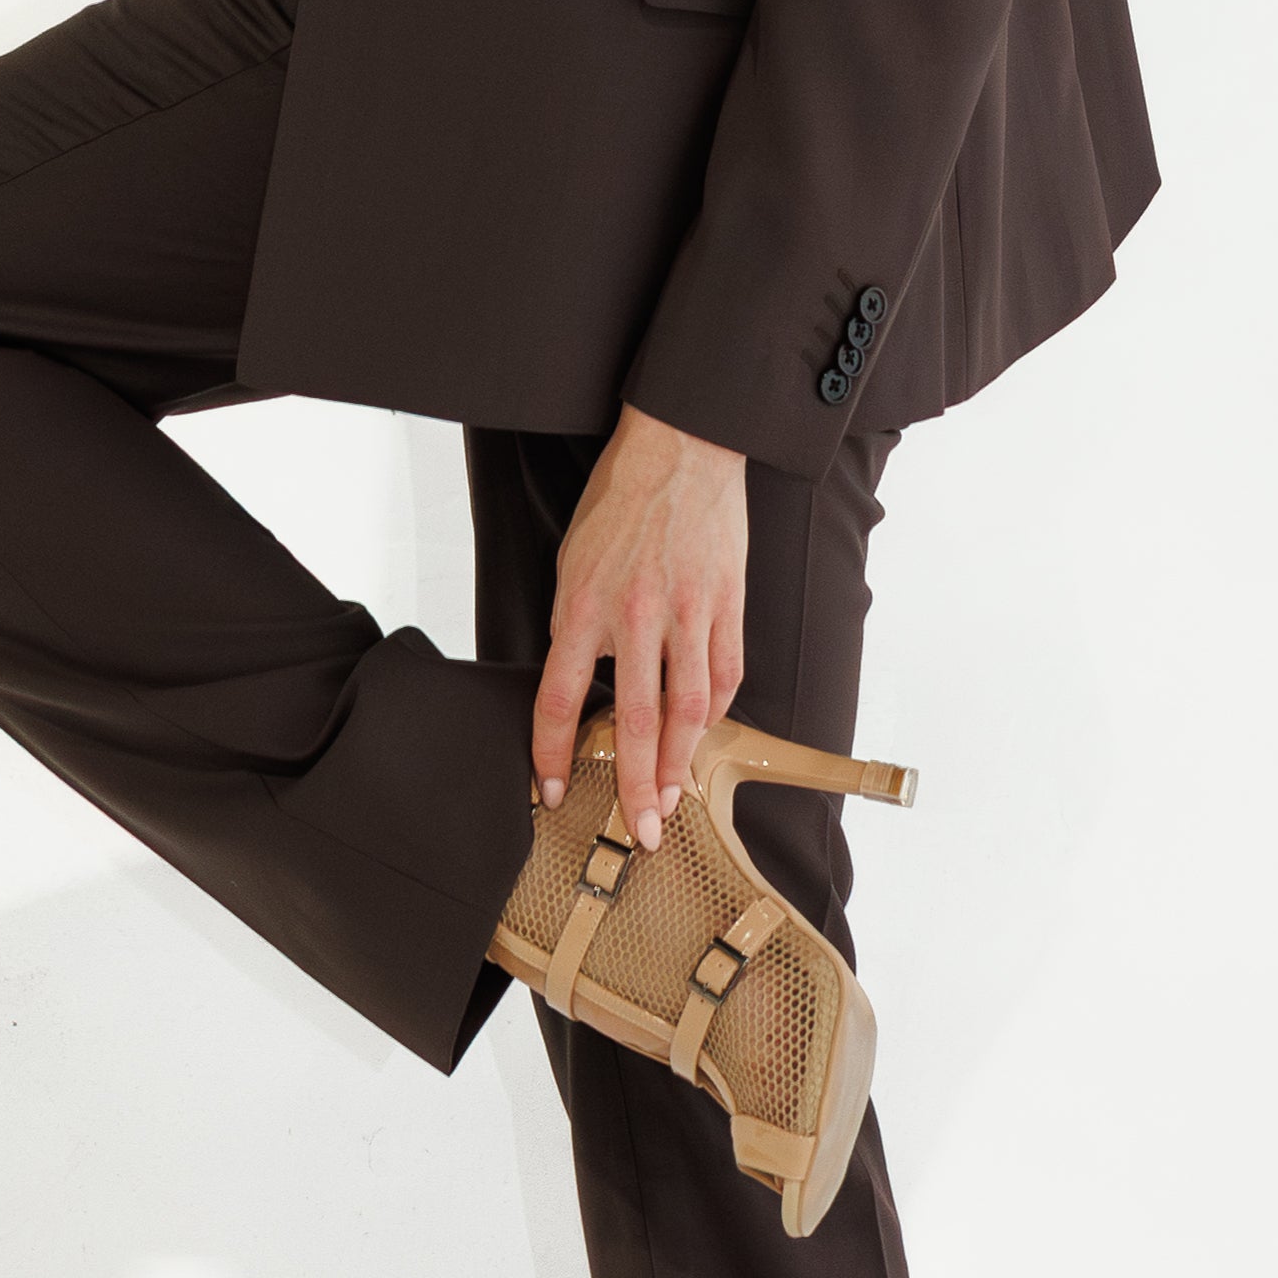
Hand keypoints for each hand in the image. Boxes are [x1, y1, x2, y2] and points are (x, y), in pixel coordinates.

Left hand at [531, 402, 747, 848]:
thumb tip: (581, 681)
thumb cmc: (620, 499)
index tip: (552, 791)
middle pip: (634, 721)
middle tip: (639, 830)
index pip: (558, 698)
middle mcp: (636, 614)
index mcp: (584, 604)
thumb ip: (576, 624)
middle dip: (636, 786)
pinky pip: (726, 672)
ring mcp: (688, 609)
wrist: (679, 447)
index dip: (551, 754)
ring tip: (674, 799)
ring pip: (688, 708)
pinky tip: (705, 731)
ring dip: (681, 764)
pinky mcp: (727, 601)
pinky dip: (716, 710)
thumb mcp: (573, 560)